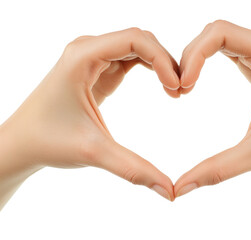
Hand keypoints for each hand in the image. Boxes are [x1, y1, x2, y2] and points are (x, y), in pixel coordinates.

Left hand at [0, 28, 179, 206]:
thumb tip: (170, 192)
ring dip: (160, 64)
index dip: (162, 59)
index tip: (177, 87)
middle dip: (165, 61)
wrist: (22, 142)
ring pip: (137, 47)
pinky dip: (151, 69)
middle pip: (139, 39)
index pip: (133, 39)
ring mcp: (92, 57)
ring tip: (175, 91)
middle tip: (182, 91)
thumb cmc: (48, 141)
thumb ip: (134, 169)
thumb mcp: (94, 152)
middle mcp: (86, 50)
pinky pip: (131, 58)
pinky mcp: (97, 69)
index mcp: (82, 57)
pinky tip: (163, 87)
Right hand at [174, 20, 250, 217]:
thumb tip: (178, 189)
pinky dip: (208, 60)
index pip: (220, 33)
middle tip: (178, 90)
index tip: (183, 87)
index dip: (193, 54)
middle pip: (216, 32)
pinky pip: (230, 48)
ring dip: (197, 57)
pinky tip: (197, 81)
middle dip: (190, 55)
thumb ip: (215, 169)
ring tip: (185, 87)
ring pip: (221, 37)